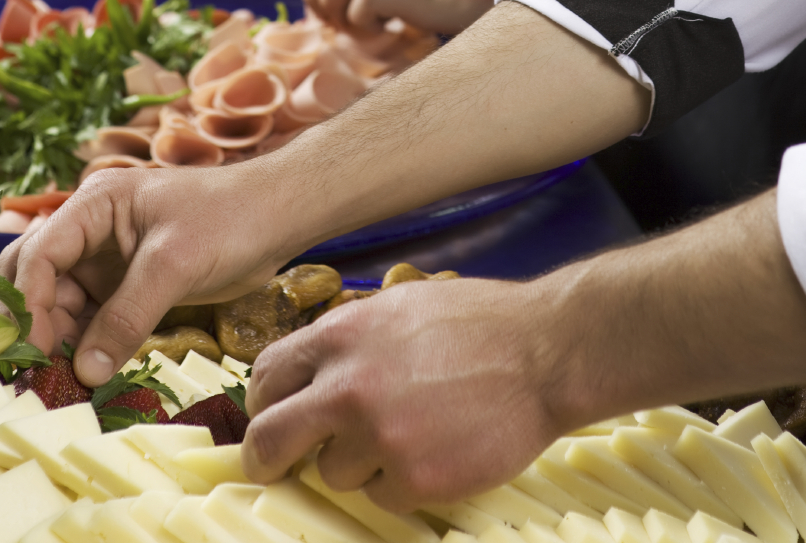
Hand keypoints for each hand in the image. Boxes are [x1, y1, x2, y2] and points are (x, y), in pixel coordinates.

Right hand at [0, 164, 282, 387]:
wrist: (276, 218)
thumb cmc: (228, 220)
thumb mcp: (174, 264)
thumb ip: (126, 317)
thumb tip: (84, 372)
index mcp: (94, 204)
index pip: (37, 254)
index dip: (28, 303)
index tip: (33, 352)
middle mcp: (91, 230)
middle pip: (36, 277)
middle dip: (34, 323)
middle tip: (40, 371)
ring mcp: (106, 259)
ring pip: (60, 304)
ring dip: (59, 341)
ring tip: (66, 383)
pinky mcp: (126, 286)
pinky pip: (90, 319)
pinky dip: (85, 346)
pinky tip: (89, 375)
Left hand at [243, 277, 561, 509]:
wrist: (542, 351)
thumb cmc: (477, 323)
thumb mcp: (397, 309)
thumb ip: (347, 342)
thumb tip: (307, 377)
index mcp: (342, 336)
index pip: (268, 376)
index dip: (264, 403)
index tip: (270, 417)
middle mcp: (349, 386)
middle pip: (270, 438)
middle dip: (266, 458)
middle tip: (274, 466)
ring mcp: (379, 437)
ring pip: (332, 473)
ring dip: (358, 463)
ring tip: (407, 432)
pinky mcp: (413, 480)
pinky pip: (380, 497)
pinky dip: (400, 482)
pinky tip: (435, 449)